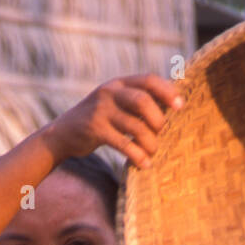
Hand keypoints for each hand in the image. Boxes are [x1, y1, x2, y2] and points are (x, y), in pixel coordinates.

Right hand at [42, 73, 184, 168]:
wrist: (64, 133)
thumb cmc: (100, 120)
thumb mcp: (116, 104)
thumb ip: (138, 102)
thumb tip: (172, 108)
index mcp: (120, 83)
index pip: (148, 80)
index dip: (167, 91)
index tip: (180, 106)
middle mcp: (110, 92)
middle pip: (143, 101)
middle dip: (157, 120)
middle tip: (160, 133)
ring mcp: (101, 110)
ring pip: (135, 125)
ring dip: (149, 143)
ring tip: (152, 152)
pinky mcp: (95, 129)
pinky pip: (123, 144)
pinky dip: (137, 156)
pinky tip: (144, 164)